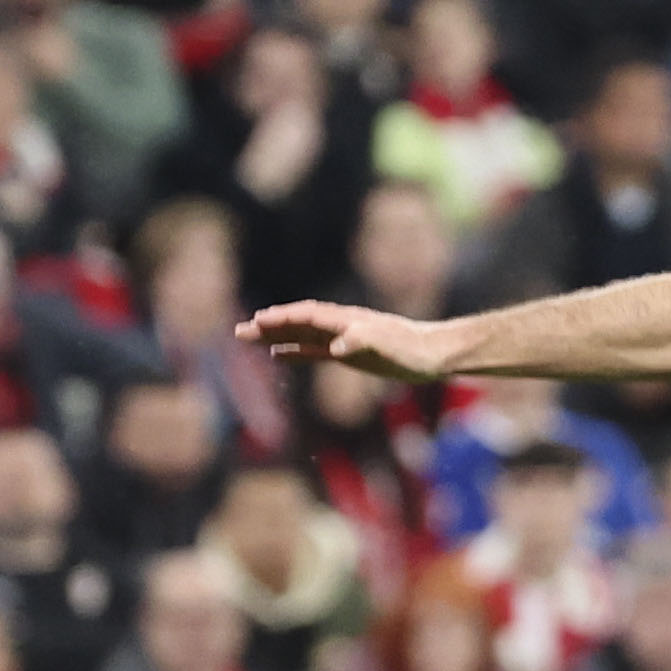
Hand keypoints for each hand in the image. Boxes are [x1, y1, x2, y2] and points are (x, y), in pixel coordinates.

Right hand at [247, 298, 454, 381]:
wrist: (432, 354)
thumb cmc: (410, 350)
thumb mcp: (387, 346)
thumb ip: (362, 341)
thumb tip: (337, 345)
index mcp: (346, 320)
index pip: (307, 316)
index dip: (283, 319)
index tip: (258, 321)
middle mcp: (339, 325)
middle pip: (297, 322)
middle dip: (269, 326)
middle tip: (238, 331)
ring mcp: (341, 338)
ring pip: (300, 334)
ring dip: (275, 336)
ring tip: (248, 337)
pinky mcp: (347, 353)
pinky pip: (313, 350)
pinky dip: (294, 351)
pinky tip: (278, 355)